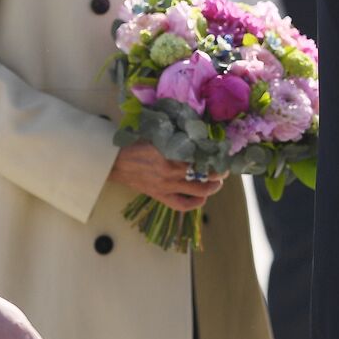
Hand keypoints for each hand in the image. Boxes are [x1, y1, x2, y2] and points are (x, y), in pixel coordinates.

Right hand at [108, 142, 225, 211]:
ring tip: (217, 183)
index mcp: (171, 153)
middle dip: (219, 172)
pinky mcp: (160, 196)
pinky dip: (195, 203)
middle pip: (205, 173)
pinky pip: (182, 204)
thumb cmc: (137, 144)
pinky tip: (202, 198)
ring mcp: (166, 186)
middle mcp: (171, 171)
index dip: (215, 155)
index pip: (202, 155)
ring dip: (213, 187)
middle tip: (224, 168)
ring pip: (199, 190)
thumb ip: (178, 136)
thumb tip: (198, 134)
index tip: (222, 152)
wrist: (115, 161)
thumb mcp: (159, 135)